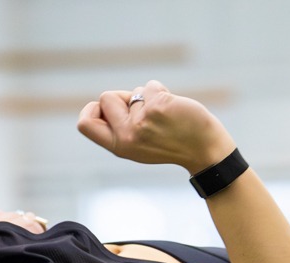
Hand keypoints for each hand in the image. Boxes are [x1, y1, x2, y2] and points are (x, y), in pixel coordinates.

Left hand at [0, 209, 47, 262]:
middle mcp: (14, 216)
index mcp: (26, 227)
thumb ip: (24, 248)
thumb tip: (28, 246)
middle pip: (25, 217)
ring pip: (8, 216)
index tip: (34, 242)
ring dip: (8, 223)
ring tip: (1, 237)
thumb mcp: (15, 258)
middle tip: (18, 240)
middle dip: (24, 226)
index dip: (37, 233)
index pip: (39, 225)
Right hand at [76, 80, 234, 172]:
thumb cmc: (172, 142)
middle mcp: (127, 136)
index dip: (91, 110)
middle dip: (122, 96)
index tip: (108, 109)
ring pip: (133, 90)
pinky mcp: (158, 107)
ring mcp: (141, 121)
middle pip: (104, 98)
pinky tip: (174, 107)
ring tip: (165, 113)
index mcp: (119, 146)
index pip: (84, 124)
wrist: (205, 149)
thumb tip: (106, 100)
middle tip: (142, 109)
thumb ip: (121, 126)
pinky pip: (151, 85)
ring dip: (148, 95)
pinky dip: (162, 91)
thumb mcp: (138, 144)